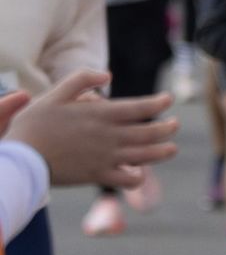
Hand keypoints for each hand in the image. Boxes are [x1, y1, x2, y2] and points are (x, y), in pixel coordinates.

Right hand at [3, 70, 177, 188]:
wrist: (21, 159)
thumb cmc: (34, 125)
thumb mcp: (55, 94)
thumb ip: (81, 80)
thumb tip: (108, 76)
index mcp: (100, 114)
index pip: (141, 108)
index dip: (159, 103)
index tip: (169, 99)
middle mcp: (108, 136)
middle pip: (150, 132)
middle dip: (168, 128)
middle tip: (175, 124)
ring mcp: (106, 157)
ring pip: (146, 156)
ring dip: (163, 152)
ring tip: (172, 148)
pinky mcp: (99, 175)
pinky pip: (128, 179)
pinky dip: (138, 176)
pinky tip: (139, 171)